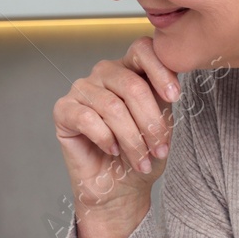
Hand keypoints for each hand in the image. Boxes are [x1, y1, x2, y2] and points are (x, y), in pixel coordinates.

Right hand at [53, 38, 178, 237]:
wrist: (120, 188)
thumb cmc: (141, 154)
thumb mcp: (162, 123)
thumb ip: (164, 96)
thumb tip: (173, 84)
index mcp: (130, 69)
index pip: (142, 49)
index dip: (160, 70)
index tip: (175, 97)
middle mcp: (105, 73)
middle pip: (131, 85)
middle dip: (150, 122)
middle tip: (160, 149)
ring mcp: (82, 89)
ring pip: (112, 106)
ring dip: (132, 139)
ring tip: (140, 159)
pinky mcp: (63, 110)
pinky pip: (87, 118)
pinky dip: (106, 138)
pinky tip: (112, 150)